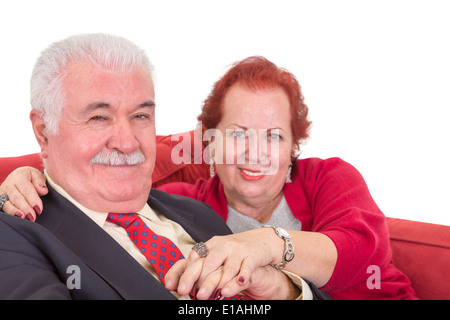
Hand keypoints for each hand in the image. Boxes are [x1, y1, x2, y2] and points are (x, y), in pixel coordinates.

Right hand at [0, 167, 47, 220]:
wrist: (18, 178)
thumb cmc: (31, 178)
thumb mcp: (37, 175)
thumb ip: (40, 182)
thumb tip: (42, 190)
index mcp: (19, 176)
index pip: (27, 189)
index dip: (33, 200)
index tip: (39, 209)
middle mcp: (8, 184)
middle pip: (17, 198)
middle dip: (25, 208)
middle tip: (33, 216)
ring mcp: (2, 193)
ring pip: (7, 204)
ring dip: (16, 212)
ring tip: (24, 218)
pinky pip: (3, 208)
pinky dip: (10, 214)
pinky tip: (17, 218)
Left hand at [165, 258, 299, 299]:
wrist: (262, 240)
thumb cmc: (235, 250)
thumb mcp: (216, 254)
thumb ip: (201, 265)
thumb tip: (180, 282)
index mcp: (211, 245)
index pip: (194, 257)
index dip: (183, 272)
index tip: (175, 286)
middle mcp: (223, 246)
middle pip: (207, 263)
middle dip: (197, 279)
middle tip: (189, 293)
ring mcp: (238, 250)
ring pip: (227, 267)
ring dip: (217, 282)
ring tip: (208, 295)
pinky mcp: (252, 256)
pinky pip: (246, 268)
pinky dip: (240, 277)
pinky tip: (235, 286)